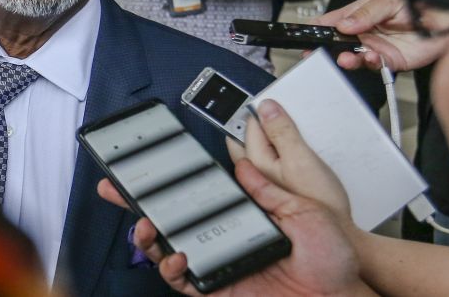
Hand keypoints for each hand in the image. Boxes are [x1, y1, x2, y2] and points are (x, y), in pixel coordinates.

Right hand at [97, 161, 366, 295]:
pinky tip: (175, 256)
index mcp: (243, 213)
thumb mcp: (306, 211)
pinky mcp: (217, 288)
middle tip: (114, 189)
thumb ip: (269, 191)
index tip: (150, 165)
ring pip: (167, 249)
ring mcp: (217, 263)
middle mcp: (224, 236)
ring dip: (148, 237)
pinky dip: (171, 269)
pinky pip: (182, 281)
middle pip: (172, 218)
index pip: (199, 192)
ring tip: (146, 228)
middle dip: (138, 204)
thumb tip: (241, 168)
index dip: (173, 181)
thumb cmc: (334, 259)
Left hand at [227, 100, 350, 220]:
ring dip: (270, 134)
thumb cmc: (321, 199)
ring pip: (259, 146)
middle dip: (259, 121)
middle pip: (247, 136)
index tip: (275, 101)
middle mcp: (254, 169)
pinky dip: (279, 147)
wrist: (335, 228)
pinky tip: (294, 146)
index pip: (249, 124)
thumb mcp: (302, 158)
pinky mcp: (276, 182)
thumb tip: (265, 108)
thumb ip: (282, 132)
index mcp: (255, 160)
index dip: (261, 110)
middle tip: (279, 112)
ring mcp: (264, 177)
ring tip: (289, 128)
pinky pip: (271, 157)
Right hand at [313, 0, 448, 71]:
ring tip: (345, 58)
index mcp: (360, 13)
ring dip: (347, 58)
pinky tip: (371, 57)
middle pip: (339, 43)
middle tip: (317, 54)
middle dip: (327, 49)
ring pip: (355, 56)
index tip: (305, 35)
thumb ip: (366, 12)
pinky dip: (370, 63)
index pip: (333, 21)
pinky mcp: (393, 60)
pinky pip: (376, 66)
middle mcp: (366, 32)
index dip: (318, 28)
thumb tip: (343, 25)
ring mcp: (378, 47)